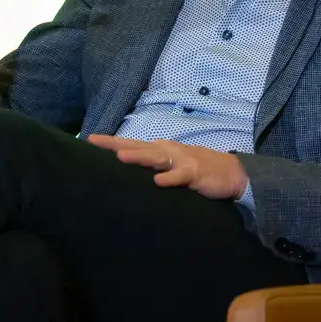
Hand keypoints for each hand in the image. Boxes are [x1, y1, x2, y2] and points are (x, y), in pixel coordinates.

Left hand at [86, 135, 248, 199]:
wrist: (231, 173)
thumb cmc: (197, 168)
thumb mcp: (172, 164)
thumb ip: (153, 164)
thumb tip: (128, 164)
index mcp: (161, 149)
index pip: (132, 143)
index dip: (111, 142)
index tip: (89, 139)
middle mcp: (168, 151)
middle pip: (139, 146)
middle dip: (117, 145)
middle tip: (95, 142)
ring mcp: (182, 161)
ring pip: (157, 158)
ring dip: (139, 157)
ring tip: (121, 158)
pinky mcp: (195, 174)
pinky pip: (180, 177)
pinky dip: (170, 178)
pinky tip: (158, 182)